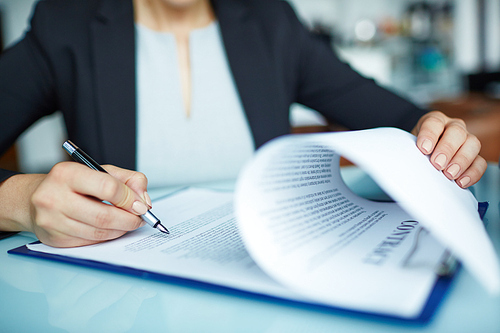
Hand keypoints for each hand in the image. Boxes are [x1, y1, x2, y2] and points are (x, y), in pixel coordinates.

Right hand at [27, 162, 150, 246]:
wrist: (33, 198)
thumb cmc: (70, 184)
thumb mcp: (99, 171)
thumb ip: (127, 179)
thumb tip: (143, 198)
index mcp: (67, 174)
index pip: (107, 187)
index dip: (130, 199)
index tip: (140, 205)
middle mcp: (54, 197)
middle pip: (104, 216)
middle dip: (129, 220)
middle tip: (139, 219)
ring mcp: (52, 221)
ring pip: (98, 232)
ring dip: (120, 230)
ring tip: (127, 223)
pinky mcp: (54, 239)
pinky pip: (90, 242)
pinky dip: (106, 237)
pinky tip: (111, 229)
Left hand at [413, 111, 486, 187]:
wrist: (422, 160)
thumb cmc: (415, 151)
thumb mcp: (409, 147)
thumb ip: (409, 150)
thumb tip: (405, 162)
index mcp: (434, 121)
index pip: (434, 122)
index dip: (429, 135)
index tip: (423, 149)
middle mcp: (452, 127)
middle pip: (456, 132)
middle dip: (447, 149)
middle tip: (437, 164)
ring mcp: (466, 140)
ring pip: (473, 144)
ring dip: (462, 160)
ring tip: (449, 174)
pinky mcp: (474, 157)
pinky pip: (480, 162)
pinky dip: (473, 173)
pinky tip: (461, 182)